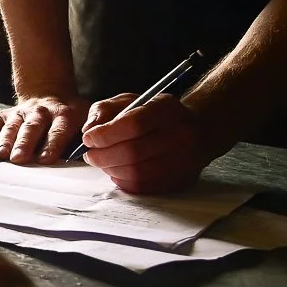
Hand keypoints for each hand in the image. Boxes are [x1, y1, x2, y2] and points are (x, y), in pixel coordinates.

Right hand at [0, 95, 89, 163]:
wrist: (49, 92)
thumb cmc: (70, 117)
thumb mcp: (87, 118)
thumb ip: (89, 134)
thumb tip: (92, 153)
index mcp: (64, 114)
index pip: (58, 130)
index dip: (52, 144)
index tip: (45, 160)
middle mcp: (41, 112)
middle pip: (32, 128)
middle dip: (25, 144)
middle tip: (20, 159)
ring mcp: (21, 112)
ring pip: (12, 126)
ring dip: (6, 141)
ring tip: (1, 155)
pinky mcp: (5, 114)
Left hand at [78, 94, 220, 193]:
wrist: (198, 129)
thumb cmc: (156, 113)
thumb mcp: (131, 100)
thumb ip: (105, 110)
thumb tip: (89, 130)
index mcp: (166, 110)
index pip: (134, 124)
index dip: (106, 134)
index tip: (89, 138)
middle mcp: (179, 135)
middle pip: (133, 152)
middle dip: (102, 156)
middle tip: (90, 155)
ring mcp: (183, 161)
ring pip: (137, 173)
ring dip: (110, 169)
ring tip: (101, 162)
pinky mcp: (180, 180)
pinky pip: (144, 187)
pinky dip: (123, 181)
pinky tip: (116, 171)